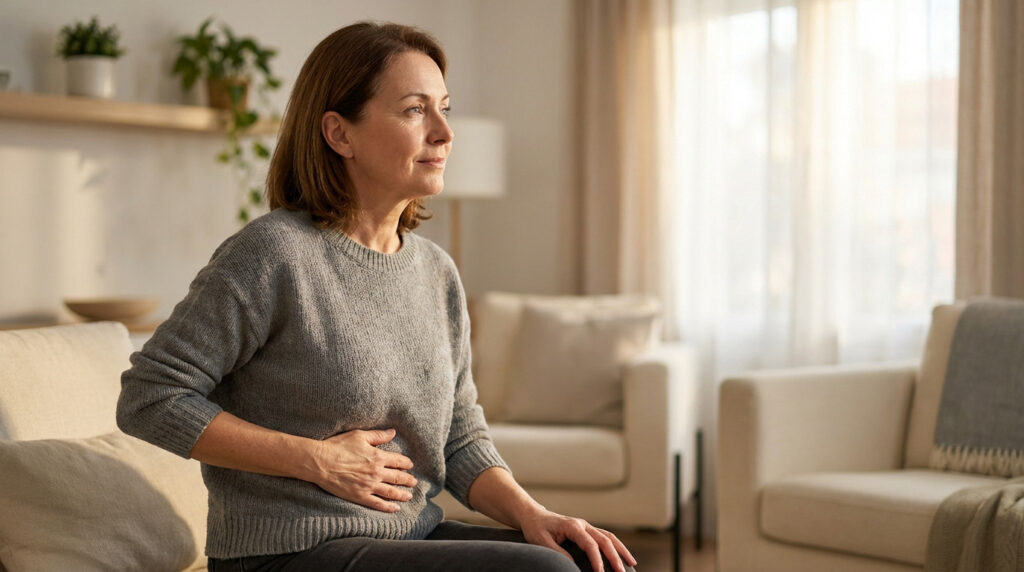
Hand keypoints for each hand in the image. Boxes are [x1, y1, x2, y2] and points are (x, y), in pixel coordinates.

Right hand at [310, 428, 417, 512]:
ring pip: (390, 492)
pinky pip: (377, 504)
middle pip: (397, 477)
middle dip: (408, 480)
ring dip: (402, 494)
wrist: (320, 462)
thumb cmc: (338, 446)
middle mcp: (376, 472)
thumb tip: (393, 432)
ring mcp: (369, 486)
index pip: (398, 461)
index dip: (406, 463)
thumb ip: (378, 436)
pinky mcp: (359, 496)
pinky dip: (388, 507)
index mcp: (378, 457)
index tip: (410, 465)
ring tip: (409, 496)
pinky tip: (395, 509)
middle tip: (414, 482)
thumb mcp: (359, 436)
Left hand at [519, 510, 636, 571]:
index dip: (597, 560)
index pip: (590, 544)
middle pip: (604, 539)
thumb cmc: (536, 528)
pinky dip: (616, 545)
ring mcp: (586, 526)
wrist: (534, 516)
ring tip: (632, 563)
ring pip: (609, 536)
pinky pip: (605, 536)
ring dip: (621, 549)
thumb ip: (557, 552)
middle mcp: (582, 524)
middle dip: (615, 557)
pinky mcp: (586, 529)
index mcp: (572, 526)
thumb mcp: (542, 541)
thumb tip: (572, 564)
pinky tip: (622, 555)